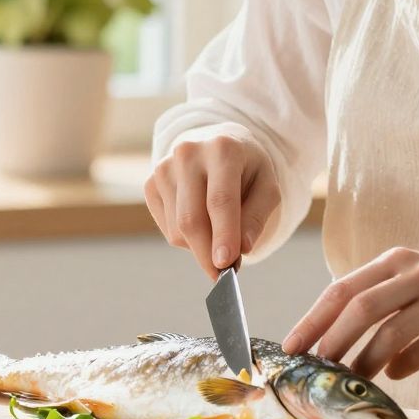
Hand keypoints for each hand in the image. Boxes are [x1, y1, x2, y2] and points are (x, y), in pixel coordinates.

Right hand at [144, 125, 282, 278]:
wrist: (219, 146)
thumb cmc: (247, 170)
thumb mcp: (267, 188)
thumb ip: (257, 217)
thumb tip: (242, 248)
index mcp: (223, 149)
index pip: (220, 200)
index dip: (224, 234)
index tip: (226, 264)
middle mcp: (188, 154)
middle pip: (192, 219)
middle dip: (207, 253)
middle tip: (223, 273)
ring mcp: (164, 168)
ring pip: (177, 229)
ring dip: (200, 246)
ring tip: (219, 234)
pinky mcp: (150, 184)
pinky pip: (166, 229)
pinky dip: (186, 238)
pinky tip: (201, 223)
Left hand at [281, 248, 418, 379]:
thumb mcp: (416, 276)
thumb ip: (379, 297)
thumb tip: (335, 335)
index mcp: (396, 260)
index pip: (342, 288)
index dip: (312, 319)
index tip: (290, 346)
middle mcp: (416, 273)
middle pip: (360, 307)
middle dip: (331, 341)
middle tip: (314, 368)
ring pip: (390, 332)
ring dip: (365, 361)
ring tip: (351, 379)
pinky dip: (403, 366)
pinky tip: (394, 375)